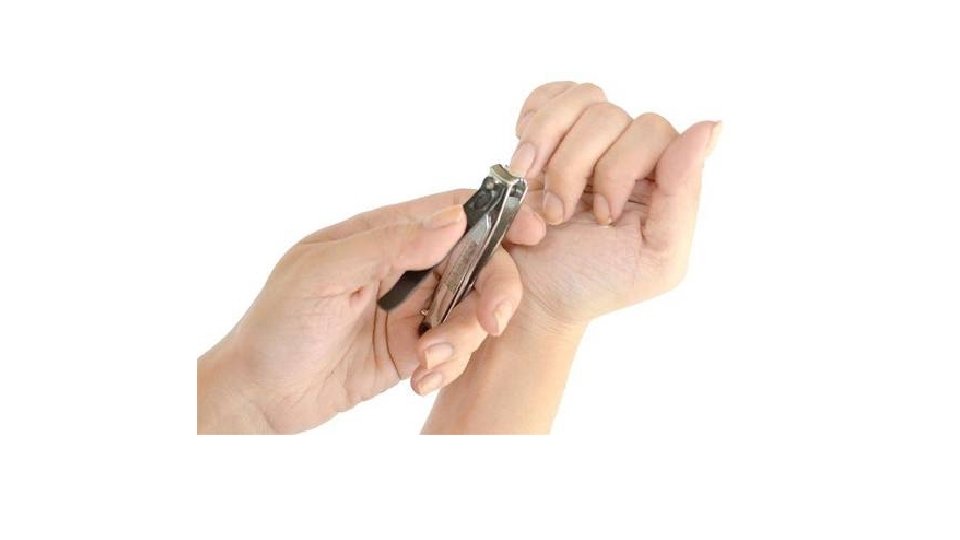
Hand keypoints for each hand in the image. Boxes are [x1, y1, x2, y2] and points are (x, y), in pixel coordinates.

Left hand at [197, 191, 544, 433]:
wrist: (259, 395)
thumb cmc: (277, 324)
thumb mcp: (324, 272)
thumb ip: (389, 243)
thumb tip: (453, 219)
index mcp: (380, 235)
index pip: (448, 212)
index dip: (494, 216)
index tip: (530, 231)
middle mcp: (402, 268)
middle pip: (475, 261)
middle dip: (495, 288)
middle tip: (494, 319)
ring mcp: (410, 309)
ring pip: (470, 309)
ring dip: (463, 338)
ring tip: (427, 364)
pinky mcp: (413, 350)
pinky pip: (454, 351)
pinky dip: (448, 367)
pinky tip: (419, 382)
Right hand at [506, 81, 719, 324]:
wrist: (530, 295)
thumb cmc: (593, 283)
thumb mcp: (656, 258)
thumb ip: (685, 194)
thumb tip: (712, 126)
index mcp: (661, 178)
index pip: (654, 132)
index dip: (620, 168)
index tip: (602, 215)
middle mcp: (627, 151)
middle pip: (608, 115)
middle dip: (574, 168)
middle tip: (558, 216)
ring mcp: (586, 140)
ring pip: (578, 101)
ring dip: (546, 148)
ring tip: (532, 188)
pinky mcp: (547, 136)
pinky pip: (547, 96)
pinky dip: (533, 125)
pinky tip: (525, 164)